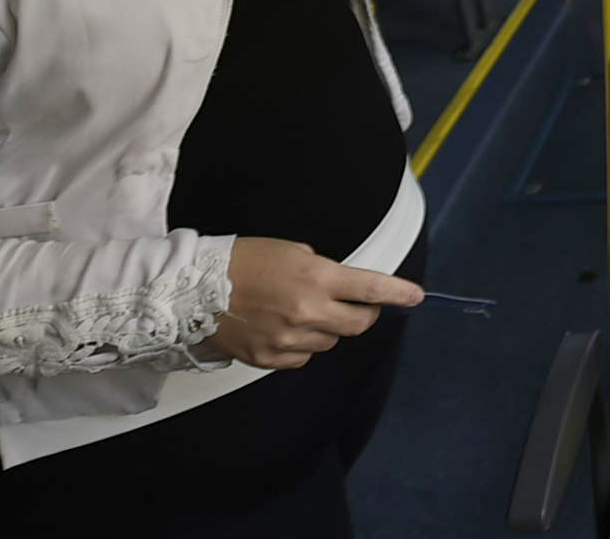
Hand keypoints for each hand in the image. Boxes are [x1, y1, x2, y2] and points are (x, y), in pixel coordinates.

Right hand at [202, 237, 423, 370]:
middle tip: (353, 303)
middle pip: (360, 323)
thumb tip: (343, 286)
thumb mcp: (292, 250)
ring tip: (300, 310)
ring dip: (328, 327)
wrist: (194, 291)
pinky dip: (303, 344)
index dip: (399, 293)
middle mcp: (308, 311)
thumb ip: (324, 270)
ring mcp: (290, 339)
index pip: (372, 289)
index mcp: (317, 278)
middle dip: (364, 313)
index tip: (415, 296)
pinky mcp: (272, 359)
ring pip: (332, 340)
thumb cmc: (241, 262)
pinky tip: (284, 327)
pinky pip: (305, 356)